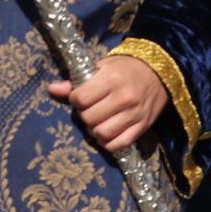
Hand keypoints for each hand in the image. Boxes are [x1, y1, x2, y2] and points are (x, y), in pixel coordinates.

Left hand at [48, 55, 167, 151]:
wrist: (158, 75)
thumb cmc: (125, 68)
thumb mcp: (101, 67)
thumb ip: (76, 81)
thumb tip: (51, 89)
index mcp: (111, 79)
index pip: (81, 98)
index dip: (75, 99)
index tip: (78, 97)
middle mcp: (123, 98)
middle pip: (90, 118)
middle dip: (83, 115)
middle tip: (88, 109)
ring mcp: (135, 115)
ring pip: (103, 133)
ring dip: (94, 130)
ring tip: (96, 122)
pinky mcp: (143, 127)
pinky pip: (120, 144)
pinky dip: (108, 143)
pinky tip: (105, 134)